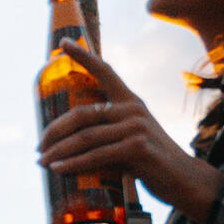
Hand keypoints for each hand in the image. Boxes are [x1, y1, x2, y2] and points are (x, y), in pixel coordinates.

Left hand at [36, 39, 223, 212]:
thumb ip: (107, 134)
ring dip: (59, 151)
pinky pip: (96, 155)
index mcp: (130, 102)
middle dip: (54, 131)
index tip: (62, 42)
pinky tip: (59, 169)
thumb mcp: (130, 139)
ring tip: (41, 161)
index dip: (83, 56)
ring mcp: (136, 127)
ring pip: (85, 137)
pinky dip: (74, 163)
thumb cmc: (152, 161)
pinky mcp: (138, 148)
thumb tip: (66, 145)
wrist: (185, 180)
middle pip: (81, 114)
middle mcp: (132, 110)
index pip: (105, 71)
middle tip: (38, 146)